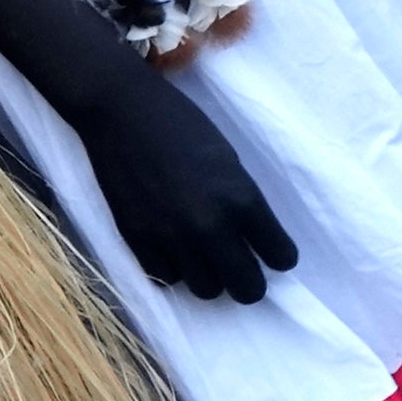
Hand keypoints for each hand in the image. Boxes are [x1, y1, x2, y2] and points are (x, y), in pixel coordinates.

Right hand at [61, 69, 294, 304]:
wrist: (121, 110)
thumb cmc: (181, 124)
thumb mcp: (228, 159)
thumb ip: (242, 201)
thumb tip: (249, 238)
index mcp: (241, 198)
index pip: (280, 256)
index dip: (278, 255)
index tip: (270, 250)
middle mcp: (209, 225)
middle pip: (247, 289)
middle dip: (250, 280)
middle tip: (241, 265)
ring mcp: (170, 237)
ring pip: (206, 290)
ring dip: (210, 275)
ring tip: (203, 255)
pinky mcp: (137, 240)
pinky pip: (167, 278)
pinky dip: (174, 268)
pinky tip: (173, 247)